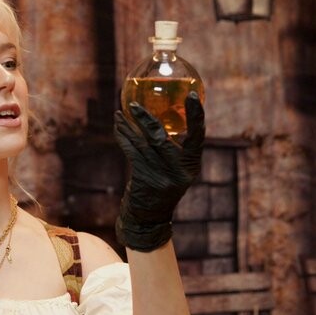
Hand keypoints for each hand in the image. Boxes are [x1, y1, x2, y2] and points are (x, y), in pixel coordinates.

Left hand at [113, 92, 204, 251]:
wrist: (149, 218)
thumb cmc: (161, 190)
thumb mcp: (175, 173)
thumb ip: (174, 153)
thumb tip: (161, 120)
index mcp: (191, 166)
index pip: (198, 136)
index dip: (196, 116)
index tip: (191, 95)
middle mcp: (178, 171)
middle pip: (161, 137)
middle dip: (146, 118)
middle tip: (134, 104)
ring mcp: (161, 175)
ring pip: (142, 143)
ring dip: (128, 127)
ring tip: (119, 114)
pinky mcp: (143, 178)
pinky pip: (131, 152)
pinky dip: (123, 138)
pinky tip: (117, 128)